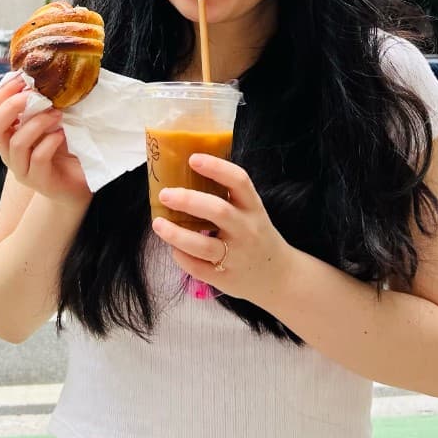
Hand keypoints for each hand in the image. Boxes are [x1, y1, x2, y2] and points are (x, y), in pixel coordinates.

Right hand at [0, 74, 90, 207]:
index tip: (22, 78)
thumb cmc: (63, 149)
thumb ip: (41, 105)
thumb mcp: (50, 122)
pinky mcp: (39, 181)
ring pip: (16, 143)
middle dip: (11, 107)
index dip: (3, 93)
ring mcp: (22, 169)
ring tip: (57, 113)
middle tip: (33, 94)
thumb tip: (41, 76)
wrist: (78, 183)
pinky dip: (49, 142)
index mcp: (9, 136)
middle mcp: (10, 153)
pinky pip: (37, 158)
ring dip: (37, 123)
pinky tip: (61, 134)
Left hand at [151, 154, 294, 304]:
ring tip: (158, 223)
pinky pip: (198, 268)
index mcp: (253, 207)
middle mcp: (247, 230)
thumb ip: (228, 196)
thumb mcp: (251, 211)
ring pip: (203, 245)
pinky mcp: (226, 278)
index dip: (216, 167)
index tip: (193, 158)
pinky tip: (173, 248)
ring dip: (176, 234)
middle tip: (165, 194)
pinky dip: (182, 257)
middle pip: (218, 210)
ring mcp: (237, 256)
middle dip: (188, 200)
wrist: (280, 276)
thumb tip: (187, 172)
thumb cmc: (256, 234)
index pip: (239, 181)